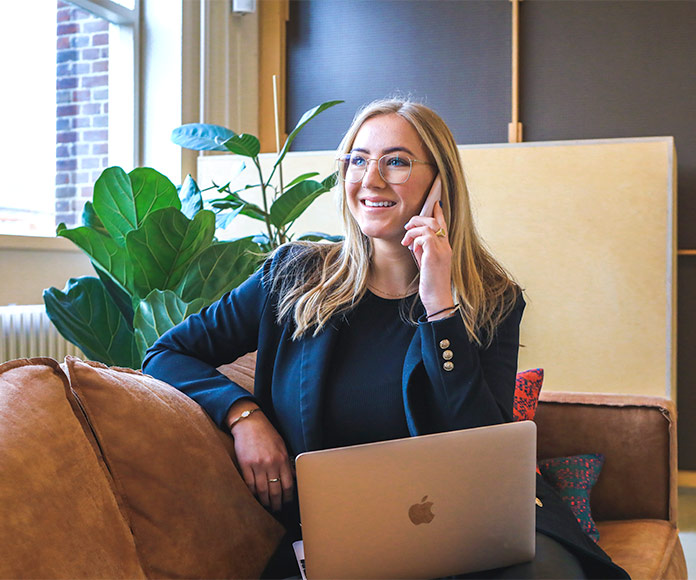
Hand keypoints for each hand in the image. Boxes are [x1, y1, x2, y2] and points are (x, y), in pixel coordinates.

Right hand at [226, 402, 294, 511]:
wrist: (249, 423)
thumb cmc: (266, 433)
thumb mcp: (281, 446)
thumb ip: (286, 462)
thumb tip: (292, 478)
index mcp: (282, 459)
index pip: (288, 485)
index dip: (288, 497)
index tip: (287, 503)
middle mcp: (271, 463)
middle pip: (275, 491)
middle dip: (276, 503)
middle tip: (277, 510)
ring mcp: (258, 465)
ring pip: (262, 491)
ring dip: (264, 502)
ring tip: (266, 506)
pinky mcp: (245, 465)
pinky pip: (249, 484)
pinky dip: (252, 493)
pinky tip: (255, 497)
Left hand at [402, 202, 453, 316]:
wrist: (437, 298)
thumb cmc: (431, 283)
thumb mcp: (426, 262)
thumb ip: (423, 250)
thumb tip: (414, 241)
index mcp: (445, 247)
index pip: (443, 224)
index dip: (438, 212)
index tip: (434, 203)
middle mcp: (446, 246)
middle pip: (434, 221)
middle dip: (418, 219)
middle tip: (407, 227)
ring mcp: (442, 250)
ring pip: (428, 226)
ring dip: (413, 230)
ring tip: (406, 240)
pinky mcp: (435, 255)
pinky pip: (425, 237)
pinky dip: (415, 240)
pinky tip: (412, 248)